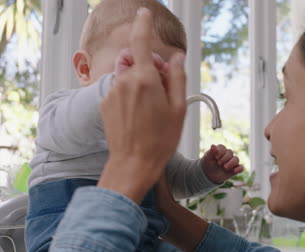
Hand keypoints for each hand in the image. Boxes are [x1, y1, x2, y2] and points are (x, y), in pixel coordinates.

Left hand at [98, 8, 186, 202]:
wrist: (133, 164)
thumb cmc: (159, 140)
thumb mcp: (178, 108)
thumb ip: (177, 77)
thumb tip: (176, 58)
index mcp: (145, 80)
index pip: (140, 41)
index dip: (142, 24)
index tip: (143, 13)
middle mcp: (125, 82)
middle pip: (137, 59)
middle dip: (150, 64)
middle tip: (165, 85)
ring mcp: (112, 93)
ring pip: (127, 73)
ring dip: (140, 77)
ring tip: (152, 102)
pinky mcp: (105, 103)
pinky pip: (120, 87)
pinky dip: (131, 91)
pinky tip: (139, 112)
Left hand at [201, 144, 243, 183]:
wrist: (209, 175)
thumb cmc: (208, 164)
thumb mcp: (207, 158)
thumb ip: (211, 152)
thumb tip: (213, 145)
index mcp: (220, 150)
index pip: (223, 148)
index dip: (220, 152)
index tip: (216, 158)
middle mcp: (227, 155)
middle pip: (230, 152)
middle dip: (225, 158)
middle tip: (219, 163)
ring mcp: (232, 162)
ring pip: (236, 159)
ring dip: (231, 163)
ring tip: (225, 168)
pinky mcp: (235, 169)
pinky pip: (241, 167)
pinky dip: (239, 169)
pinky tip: (234, 171)